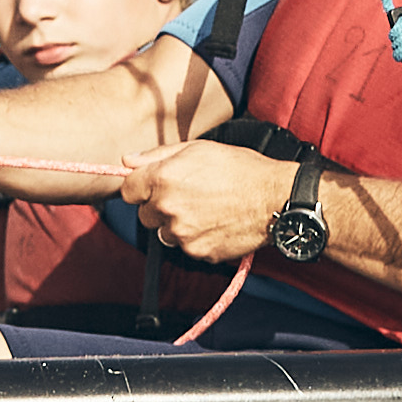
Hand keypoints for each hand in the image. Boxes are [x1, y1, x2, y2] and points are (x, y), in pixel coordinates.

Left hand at [134, 137, 303, 267]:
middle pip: (145, 215)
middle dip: (159, 207)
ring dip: (177, 225)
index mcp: (163, 178)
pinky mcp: (198, 252)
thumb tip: (127, 160)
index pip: (127, 191)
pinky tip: (215, 223)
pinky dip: (196, 239)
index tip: (155, 186)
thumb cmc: (240, 168)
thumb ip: (157, 155)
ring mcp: (182, 234)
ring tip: (205, 210)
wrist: (274, 198)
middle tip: (188, 196)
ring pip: (164, 234)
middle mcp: (167, 208)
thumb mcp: (198, 148)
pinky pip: (186, 247)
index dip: (141, 187)